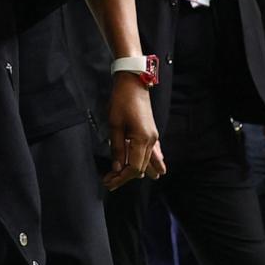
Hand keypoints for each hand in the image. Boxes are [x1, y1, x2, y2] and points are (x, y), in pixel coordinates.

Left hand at [102, 74, 163, 189]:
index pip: (135, 167)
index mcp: (143, 139)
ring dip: (136, 171)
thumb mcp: (115, 125)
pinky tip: (155, 168)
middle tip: (109, 182)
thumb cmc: (122, 101)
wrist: (133, 83)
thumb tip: (118, 167)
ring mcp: (153, 137)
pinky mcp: (151, 132)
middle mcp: (151, 140)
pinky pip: (153, 152)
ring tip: (125, 180)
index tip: (110, 182)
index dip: (122, 177)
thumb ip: (118, 148)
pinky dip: (151, 162)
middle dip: (125, 176)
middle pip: (141, 167)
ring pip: (147, 161)